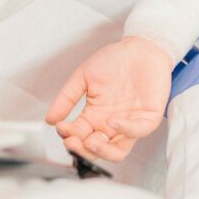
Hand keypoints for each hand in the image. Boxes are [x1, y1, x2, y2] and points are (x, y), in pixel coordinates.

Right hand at [46, 36, 173, 161]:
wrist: (140, 46)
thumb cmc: (115, 60)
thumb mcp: (84, 76)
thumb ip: (67, 97)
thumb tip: (49, 119)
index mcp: (95, 115)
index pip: (79, 135)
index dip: (69, 136)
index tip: (61, 127)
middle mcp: (110, 124)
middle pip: (96, 149)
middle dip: (82, 150)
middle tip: (72, 141)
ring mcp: (130, 123)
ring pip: (117, 151)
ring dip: (102, 150)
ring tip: (89, 142)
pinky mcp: (148, 118)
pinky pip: (138, 132)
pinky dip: (125, 130)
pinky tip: (112, 121)